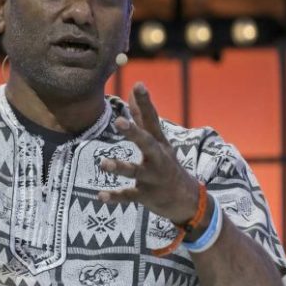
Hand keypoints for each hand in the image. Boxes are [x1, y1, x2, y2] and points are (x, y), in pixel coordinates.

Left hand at [97, 82, 199, 223]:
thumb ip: (143, 116)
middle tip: (119, 122)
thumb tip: (135, 87)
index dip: (146, 103)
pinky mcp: (146, 195)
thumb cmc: (166, 164)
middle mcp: (158, 158)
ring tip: (103, 164)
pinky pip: (128, 196)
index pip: (152, 119)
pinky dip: (114, 197)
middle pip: (147, 143)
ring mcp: (152, 178)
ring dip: (120, 167)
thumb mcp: (158, 140)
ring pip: (135, 171)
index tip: (138, 85)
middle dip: (134, 133)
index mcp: (159, 143)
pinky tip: (99, 196)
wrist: (187, 200)